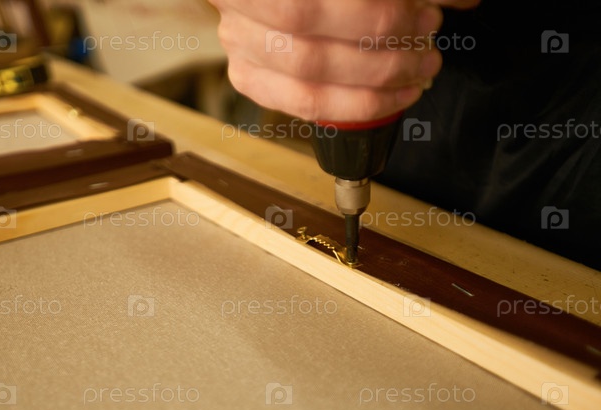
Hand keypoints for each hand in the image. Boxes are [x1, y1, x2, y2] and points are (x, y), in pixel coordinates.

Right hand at [209, 0, 480, 121]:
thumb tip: (463, 0)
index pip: (314, 1)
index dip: (378, 16)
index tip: (427, 14)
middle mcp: (240, 3)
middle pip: (310, 40)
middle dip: (381, 53)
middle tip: (427, 49)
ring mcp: (239, 40)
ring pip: (306, 76)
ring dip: (372, 84)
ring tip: (415, 74)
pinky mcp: (247, 73)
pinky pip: (297, 104)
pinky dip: (348, 107)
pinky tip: (385, 100)